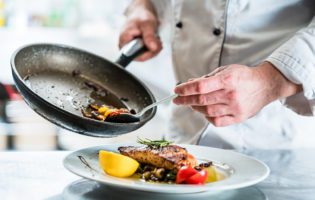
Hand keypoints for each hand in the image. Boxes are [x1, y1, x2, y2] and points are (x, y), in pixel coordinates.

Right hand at [119, 0, 161, 60]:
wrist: (141, 13)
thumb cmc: (141, 16)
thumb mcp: (147, 24)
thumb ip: (149, 36)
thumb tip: (153, 48)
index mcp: (124, 41)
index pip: (135, 55)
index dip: (147, 53)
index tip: (155, 46)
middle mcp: (126, 47)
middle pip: (141, 57)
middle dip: (153, 50)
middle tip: (158, 41)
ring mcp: (131, 49)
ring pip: (146, 55)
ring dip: (155, 48)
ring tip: (157, 38)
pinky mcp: (137, 49)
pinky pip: (147, 53)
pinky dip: (154, 47)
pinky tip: (155, 40)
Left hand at [173, 62, 301, 126]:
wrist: (265, 85)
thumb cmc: (244, 76)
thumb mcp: (226, 70)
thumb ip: (207, 78)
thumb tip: (189, 83)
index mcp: (228, 79)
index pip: (201, 86)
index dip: (186, 89)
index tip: (177, 90)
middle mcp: (231, 95)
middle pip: (202, 100)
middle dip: (185, 100)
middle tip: (176, 100)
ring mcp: (235, 108)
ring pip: (207, 111)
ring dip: (195, 108)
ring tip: (191, 104)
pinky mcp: (238, 117)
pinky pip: (217, 121)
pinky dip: (207, 117)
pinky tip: (204, 111)